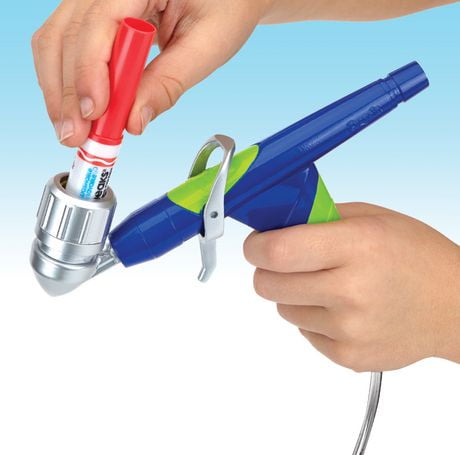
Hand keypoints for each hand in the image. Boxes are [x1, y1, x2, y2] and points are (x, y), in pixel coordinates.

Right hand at [31, 0, 271, 145]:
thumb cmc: (225, 8)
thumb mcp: (208, 46)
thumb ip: (169, 82)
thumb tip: (133, 121)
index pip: (100, 21)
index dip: (90, 72)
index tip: (95, 115)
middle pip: (66, 34)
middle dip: (67, 93)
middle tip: (76, 137)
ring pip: (56, 40)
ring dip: (60, 92)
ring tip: (74, 132)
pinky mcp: (94, 13)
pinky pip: (66, 43)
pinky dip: (68, 81)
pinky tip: (77, 110)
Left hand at [244, 203, 459, 371]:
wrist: (454, 306)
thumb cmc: (415, 256)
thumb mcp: (371, 218)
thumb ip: (318, 217)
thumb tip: (273, 223)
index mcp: (356, 247)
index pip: (277, 252)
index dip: (256, 247)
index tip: (257, 243)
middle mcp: (351, 291)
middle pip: (268, 285)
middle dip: (268, 271)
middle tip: (287, 262)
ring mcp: (349, 330)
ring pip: (283, 309)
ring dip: (294, 295)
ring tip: (327, 285)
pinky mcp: (348, 356)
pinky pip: (303, 331)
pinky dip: (313, 318)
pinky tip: (342, 308)